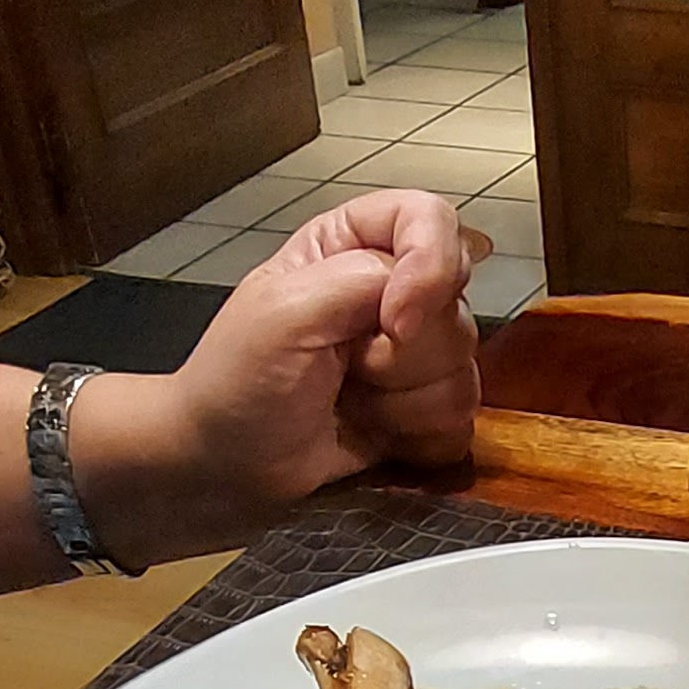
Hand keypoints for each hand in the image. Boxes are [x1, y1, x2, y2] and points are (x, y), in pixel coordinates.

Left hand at [70, 190, 482, 563]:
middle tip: (344, 371)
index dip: (430, 268)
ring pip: (464, 372)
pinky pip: (463, 422)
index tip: (394, 322)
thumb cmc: (237, 382)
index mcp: (353, 245)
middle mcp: (393, 291)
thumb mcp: (284, 311)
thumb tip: (427, 302)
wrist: (223, 468)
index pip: (432, 220)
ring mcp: (412, 356)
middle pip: (456, 308)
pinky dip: (420, 439)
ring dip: (405, 404)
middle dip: (403, 357)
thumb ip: (362, 278)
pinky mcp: (422, 411)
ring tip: (350, 406)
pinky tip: (376, 436)